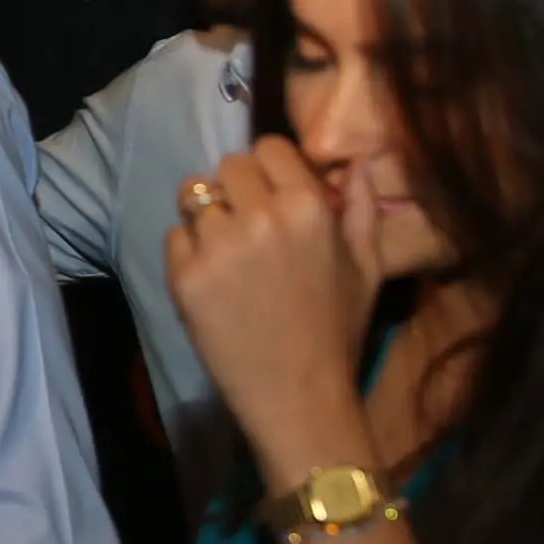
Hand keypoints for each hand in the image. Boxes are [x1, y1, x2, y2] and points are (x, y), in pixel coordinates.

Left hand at [164, 138, 377, 486]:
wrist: (301, 396)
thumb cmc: (337, 331)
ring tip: (224, 249)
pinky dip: (187, 251)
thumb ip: (363, 207)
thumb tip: (349, 162)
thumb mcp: (369, 266)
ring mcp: (219, 245)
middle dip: (236, 189)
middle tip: (245, 224)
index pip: (268, 147)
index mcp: (309, 205)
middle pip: (228, 166)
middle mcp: (261, 215)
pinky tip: (210, 279)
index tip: (271, 196)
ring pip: (194, 194)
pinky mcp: (185, 276)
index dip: (269, 170)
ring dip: (207, 214)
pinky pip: (174, 236)